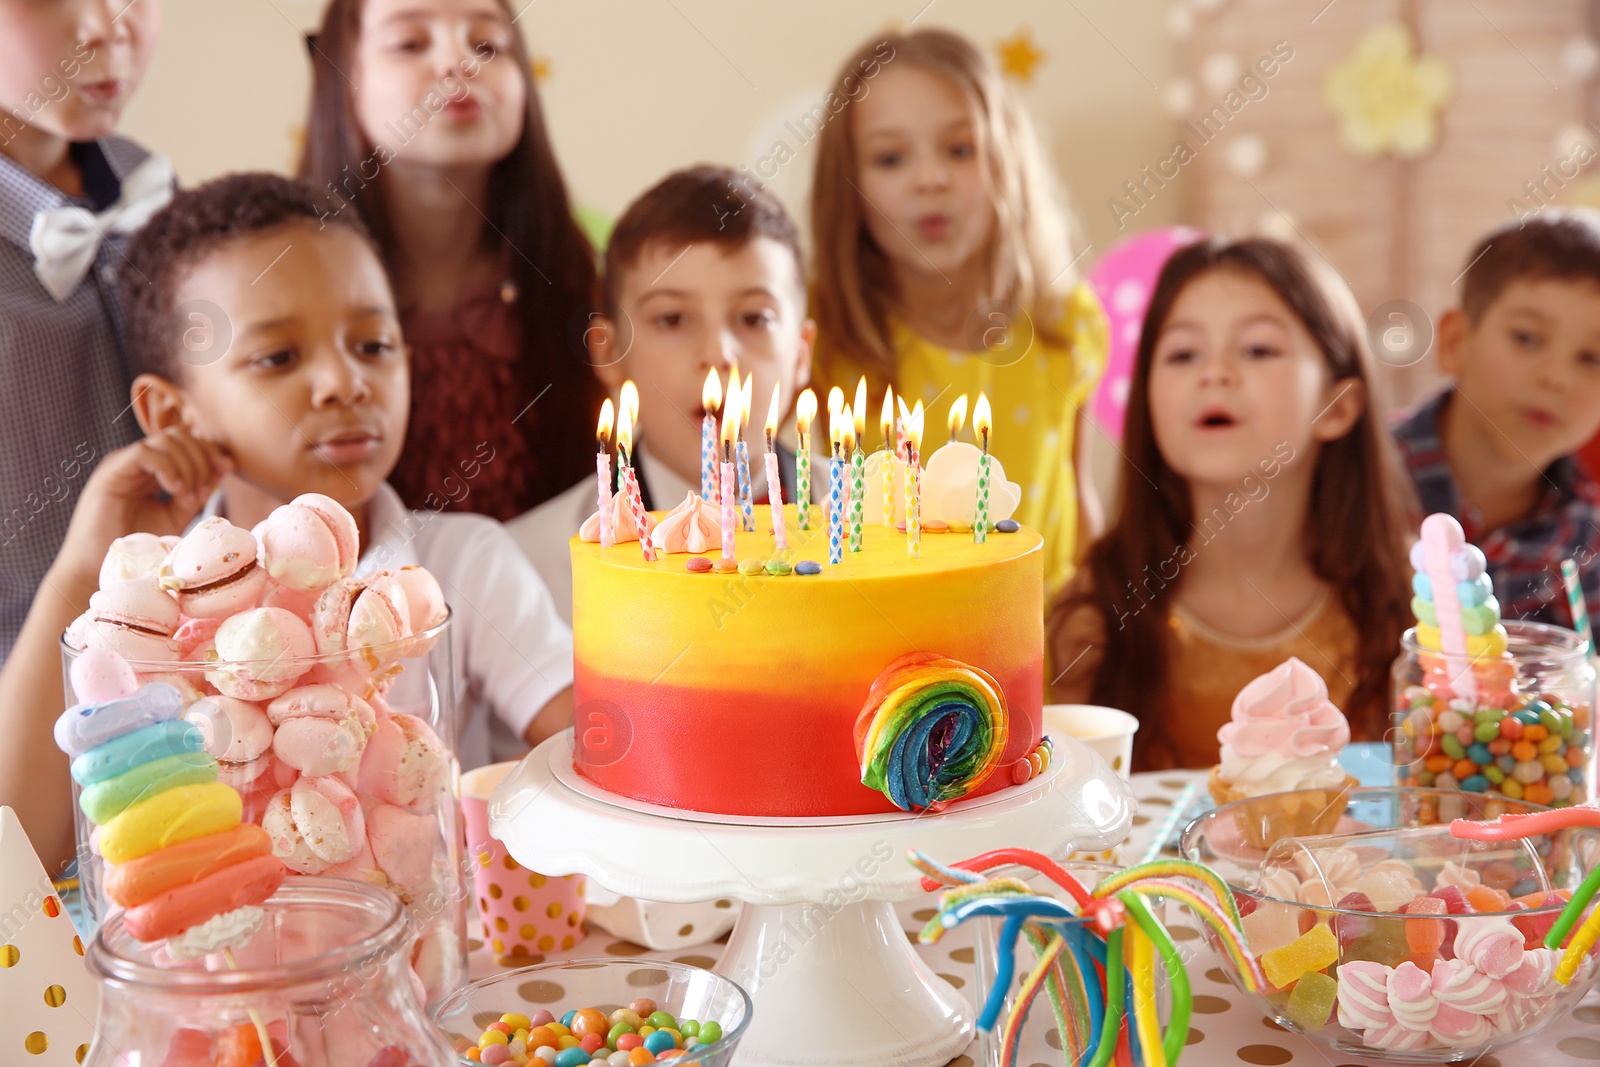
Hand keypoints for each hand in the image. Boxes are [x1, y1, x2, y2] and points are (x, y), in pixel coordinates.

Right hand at [53, 427, 233, 585]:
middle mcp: (137, 462)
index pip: (186, 441)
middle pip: (179, 435)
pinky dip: (167, 467)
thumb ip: (197, 491)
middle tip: (202, 490)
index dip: (211, 450)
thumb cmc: (137, 544)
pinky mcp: (110, 474)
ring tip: (186, 495)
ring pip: (165, 439)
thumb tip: (223, 466)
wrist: (98, 566)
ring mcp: (122, 464)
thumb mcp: (176, 515)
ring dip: (187, 465)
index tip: (229, 467)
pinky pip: (144, 452)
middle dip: (202, 456)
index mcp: (153, 469)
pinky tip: (173, 490)